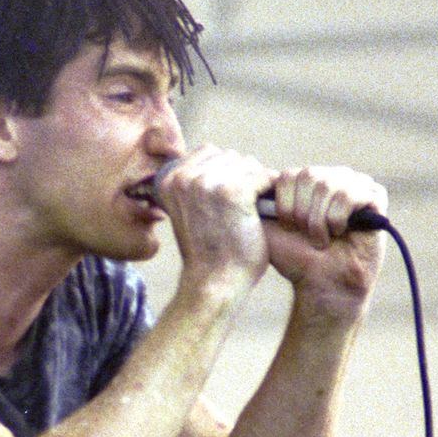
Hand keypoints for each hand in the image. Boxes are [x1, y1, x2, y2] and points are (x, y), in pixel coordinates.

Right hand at [154, 145, 271, 294]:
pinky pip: (262, 177)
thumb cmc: (209, 251)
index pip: (208, 152)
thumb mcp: (190, 210)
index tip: (231, 197)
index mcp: (168, 179)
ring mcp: (207, 183)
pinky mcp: (232, 192)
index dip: (226, 172)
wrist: (214, 283)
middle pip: (230, 157)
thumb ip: (199, 183)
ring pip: (247, 165)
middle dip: (244, 177)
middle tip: (247, 205)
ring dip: (257, 185)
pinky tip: (263, 212)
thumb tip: (230, 158)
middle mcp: (184, 177)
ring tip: (254, 209)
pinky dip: (269, 192)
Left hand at [263, 165, 387, 318]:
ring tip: (322, 238)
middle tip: (306, 235)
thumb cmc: (296, 257)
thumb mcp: (270, 226)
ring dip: (319, 220)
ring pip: (329, 184)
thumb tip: (250, 176)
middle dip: (302, 212)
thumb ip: (259, 200)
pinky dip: (338, 218)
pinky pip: (351, 194)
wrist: (322, 284)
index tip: (288, 228)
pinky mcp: (376, 196)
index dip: (284, 205)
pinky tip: (340, 232)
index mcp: (307, 180)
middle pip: (309, 176)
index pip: (288, 175)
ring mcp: (356, 184)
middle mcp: (332, 176)